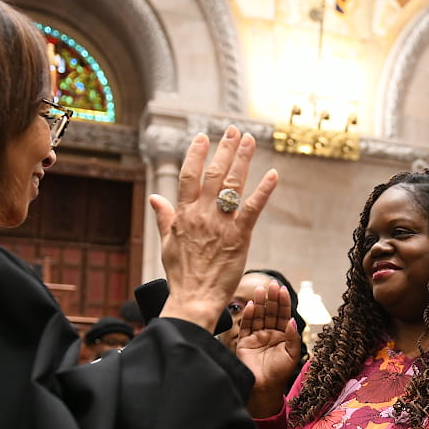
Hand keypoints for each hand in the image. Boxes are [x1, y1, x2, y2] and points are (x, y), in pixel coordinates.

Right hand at [150, 126, 277, 331]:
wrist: (194, 298)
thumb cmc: (181, 274)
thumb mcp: (167, 243)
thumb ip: (164, 218)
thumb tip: (155, 198)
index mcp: (184, 214)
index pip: (188, 176)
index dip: (196, 154)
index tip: (202, 137)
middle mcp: (202, 214)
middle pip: (213, 173)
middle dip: (224, 149)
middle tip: (233, 131)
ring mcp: (221, 224)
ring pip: (232, 184)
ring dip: (242, 160)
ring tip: (250, 140)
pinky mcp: (239, 236)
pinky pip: (253, 208)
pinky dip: (263, 190)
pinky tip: (272, 174)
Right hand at [237, 282, 301, 416]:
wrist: (263, 388)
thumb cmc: (279, 374)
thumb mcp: (292, 355)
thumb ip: (293, 337)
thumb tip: (292, 320)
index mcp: (283, 336)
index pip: (283, 315)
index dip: (283, 302)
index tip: (282, 289)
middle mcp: (270, 334)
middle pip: (271, 312)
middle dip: (272, 298)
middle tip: (272, 284)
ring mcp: (257, 337)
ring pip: (259, 316)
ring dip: (260, 302)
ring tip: (261, 289)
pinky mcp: (245, 342)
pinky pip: (247, 326)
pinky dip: (249, 316)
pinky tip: (252, 306)